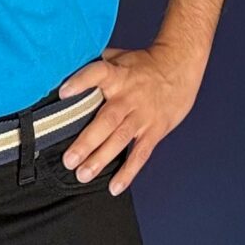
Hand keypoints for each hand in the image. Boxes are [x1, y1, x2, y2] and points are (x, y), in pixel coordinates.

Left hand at [56, 42, 205, 194]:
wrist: (180, 66)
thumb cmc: (144, 64)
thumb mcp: (120, 57)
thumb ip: (96, 64)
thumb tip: (66, 66)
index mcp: (118, 75)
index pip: (98, 73)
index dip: (81, 81)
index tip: (63, 93)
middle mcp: (129, 96)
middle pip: (107, 119)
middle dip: (87, 141)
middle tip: (69, 160)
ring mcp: (143, 115)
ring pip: (120, 139)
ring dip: (101, 158)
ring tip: (83, 174)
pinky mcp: (155, 129)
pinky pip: (141, 153)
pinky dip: (129, 171)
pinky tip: (115, 187)